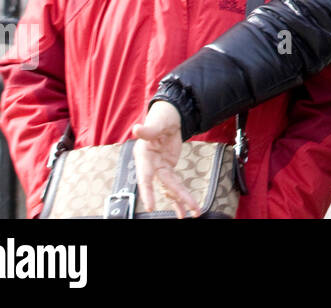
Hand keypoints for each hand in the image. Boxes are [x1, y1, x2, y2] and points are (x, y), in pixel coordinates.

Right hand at [132, 101, 199, 217]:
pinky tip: (188, 207)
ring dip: (182, 200)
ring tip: (195, 212)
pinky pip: (174, 185)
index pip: (145, 177)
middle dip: (176, 198)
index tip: (150, 206)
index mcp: (144, 155)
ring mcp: (160, 169)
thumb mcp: (157, 122)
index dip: (147, 192)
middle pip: (163, 185)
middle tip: (185, 213)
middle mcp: (150, 165)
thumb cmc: (161, 118)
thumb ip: (148, 129)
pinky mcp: (168, 169)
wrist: (169, 117)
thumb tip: (136, 128)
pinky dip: (181, 195)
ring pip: (171, 188)